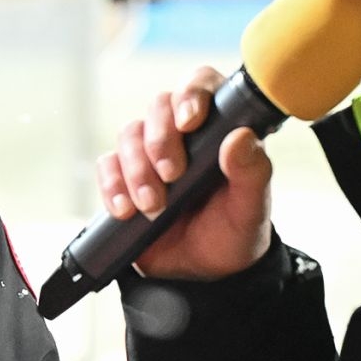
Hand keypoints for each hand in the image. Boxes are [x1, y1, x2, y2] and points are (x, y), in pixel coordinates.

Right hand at [95, 66, 273, 280]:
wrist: (204, 275)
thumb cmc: (234, 233)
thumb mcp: (252, 208)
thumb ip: (253, 172)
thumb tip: (240, 137)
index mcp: (218, 130)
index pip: (201, 86)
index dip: (191, 94)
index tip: (190, 122)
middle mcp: (182, 134)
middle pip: (158, 105)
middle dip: (160, 139)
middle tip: (172, 175)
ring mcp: (150, 154)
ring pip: (130, 133)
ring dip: (137, 168)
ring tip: (152, 205)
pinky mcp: (124, 177)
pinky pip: (107, 165)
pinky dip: (112, 185)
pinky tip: (126, 209)